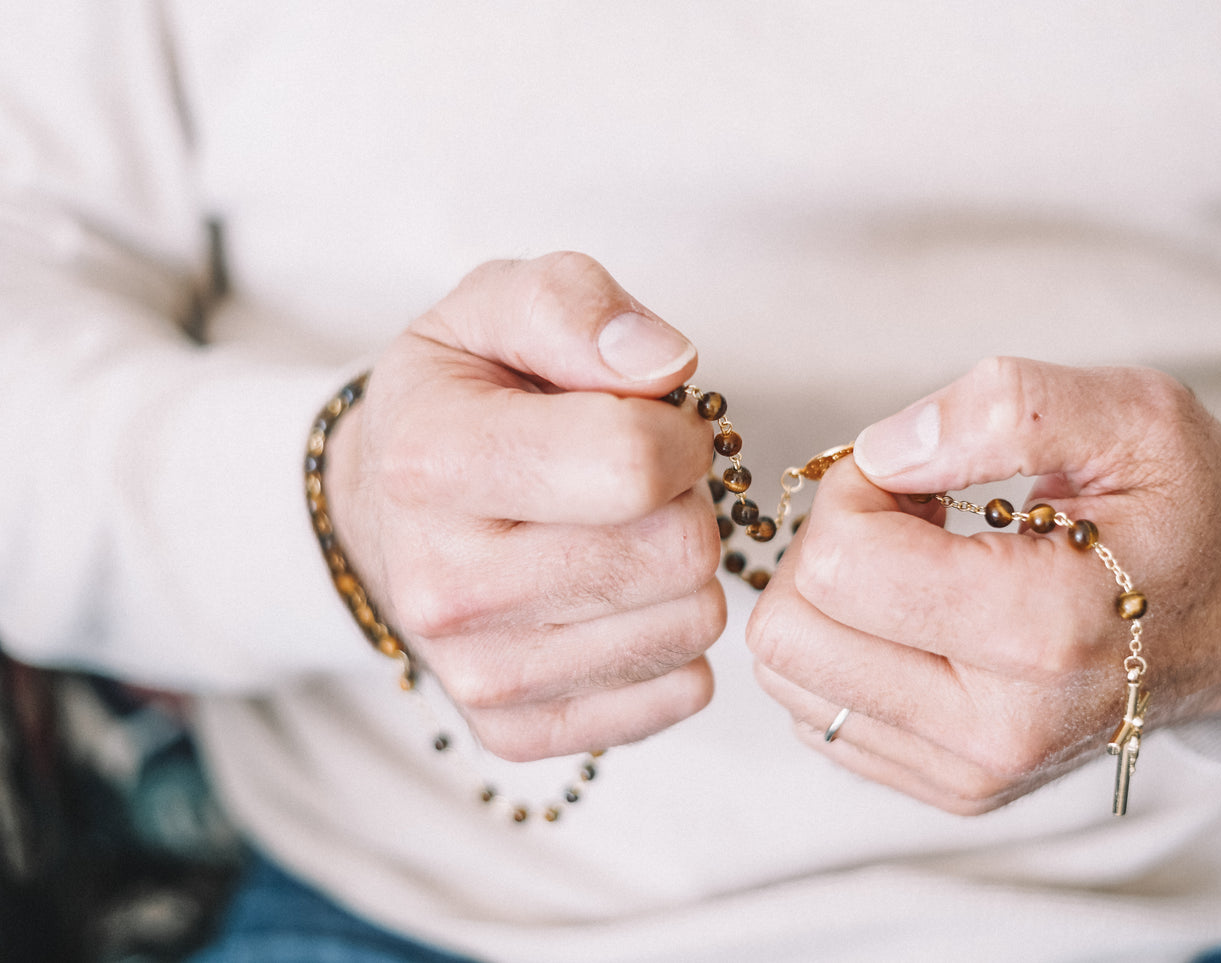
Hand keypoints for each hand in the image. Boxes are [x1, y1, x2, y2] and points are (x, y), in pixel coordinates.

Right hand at [325, 253, 724, 760]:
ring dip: (680, 571)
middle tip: (630, 482)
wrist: (387, 509)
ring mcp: (479, 675)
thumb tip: (665, 363)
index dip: (678, 432)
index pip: (633, 463)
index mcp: (433, 464)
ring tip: (616, 534)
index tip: (652, 421)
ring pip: (692, 624)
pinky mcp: (519, 733)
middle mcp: (444, 588)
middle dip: (682, 501)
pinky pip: (681, 692)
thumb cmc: (463, 399)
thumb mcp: (497, 306)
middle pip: (677, 551)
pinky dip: (669, 639)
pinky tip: (615, 598)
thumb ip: (575, 306)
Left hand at [746, 357, 1220, 813]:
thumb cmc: (1191, 510)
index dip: (854, 491)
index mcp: (1043, 632)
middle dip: (827, 546)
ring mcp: (970, 772)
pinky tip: (918, 615)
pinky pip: (819, 712)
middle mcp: (996, 729)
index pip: (840, 564)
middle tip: (907, 517)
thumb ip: (1003, 409)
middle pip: (790, 631)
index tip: (915, 475)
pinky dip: (844, 648)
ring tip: (914, 564)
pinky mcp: (950, 787)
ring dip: (827, 599)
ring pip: (791, 676)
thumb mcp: (1133, 416)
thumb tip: (883, 451)